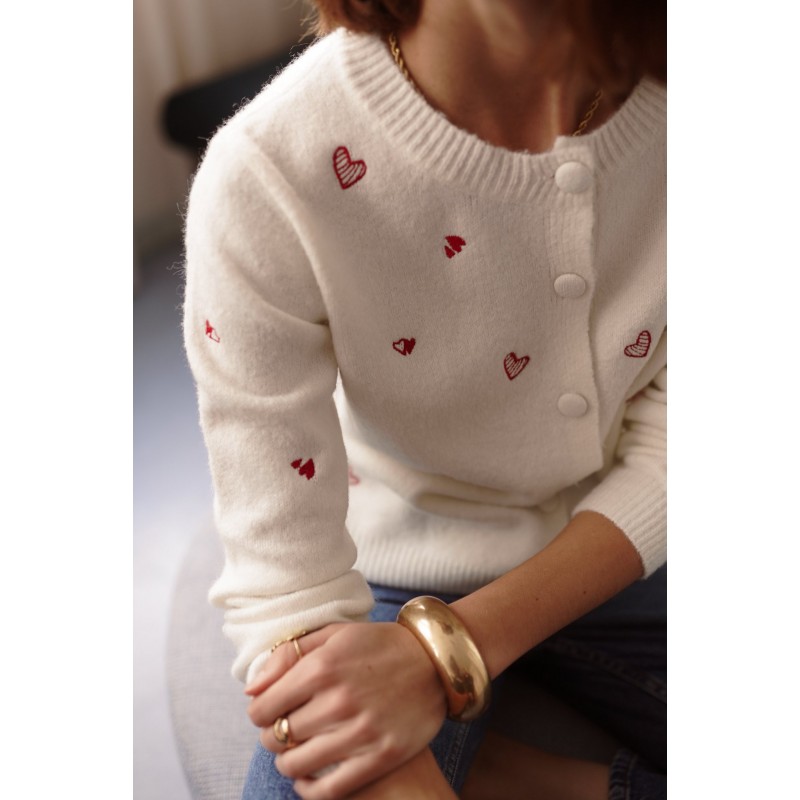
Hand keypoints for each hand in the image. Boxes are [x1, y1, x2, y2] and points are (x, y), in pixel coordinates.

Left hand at [245, 622, 446, 799]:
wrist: (436, 662)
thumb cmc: (379, 645)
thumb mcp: (335, 635)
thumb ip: (289, 655)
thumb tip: (252, 690)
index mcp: (323, 667)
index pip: (263, 708)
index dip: (259, 714)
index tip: (267, 713)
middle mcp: (338, 700)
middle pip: (278, 737)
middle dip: (272, 736)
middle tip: (282, 732)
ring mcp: (360, 731)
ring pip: (297, 765)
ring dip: (288, 762)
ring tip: (295, 753)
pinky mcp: (380, 757)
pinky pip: (328, 790)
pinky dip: (309, 789)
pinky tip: (310, 777)